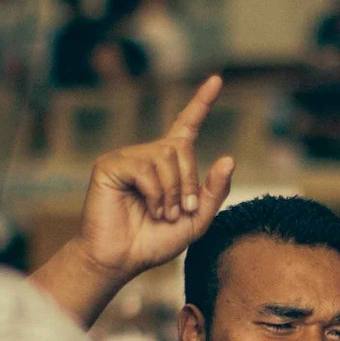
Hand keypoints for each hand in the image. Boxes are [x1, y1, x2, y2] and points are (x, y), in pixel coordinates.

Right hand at [72, 76, 236, 281]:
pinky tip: (149, 208)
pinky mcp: (110, 165)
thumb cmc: (154, 241)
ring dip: (172, 191)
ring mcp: (127, 158)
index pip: (186, 125)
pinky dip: (155, 192)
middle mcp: (148, 155)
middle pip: (181, 148)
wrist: (122, 260)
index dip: (201, 103)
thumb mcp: (197, 220)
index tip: (216, 80)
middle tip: (182, 211)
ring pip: (165, 157)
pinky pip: (144, 168)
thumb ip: (214, 192)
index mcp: (168, 164)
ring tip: (163, 214)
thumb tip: (229, 158)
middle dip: (189, 182)